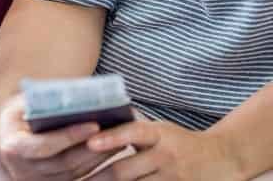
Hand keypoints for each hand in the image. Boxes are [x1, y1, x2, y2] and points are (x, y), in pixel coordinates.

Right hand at [0, 92, 111, 179]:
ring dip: (99, 157)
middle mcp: (22, 171)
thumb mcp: (21, 103)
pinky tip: (110, 151)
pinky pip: (78, 178)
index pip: (44, 146)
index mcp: (12, 147)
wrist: (8, 135)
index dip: (70, 136)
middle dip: (92, 147)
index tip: (94, 124)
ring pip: (75, 173)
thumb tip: (73, 96)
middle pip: (64, 163)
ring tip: (120, 139)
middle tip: (116, 132)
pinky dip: (95, 165)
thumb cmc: (18, 114)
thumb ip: (40, 101)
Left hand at [88, 121, 240, 180]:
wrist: (222, 159)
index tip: (89, 143)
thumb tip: (93, 124)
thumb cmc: (178, 142)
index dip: (111, 138)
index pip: (133, 133)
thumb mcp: (160, 130)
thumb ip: (131, 130)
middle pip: (125, 170)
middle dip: (98, 177)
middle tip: (76, 180)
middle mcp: (166, 156)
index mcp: (159, 134)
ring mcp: (173, 178)